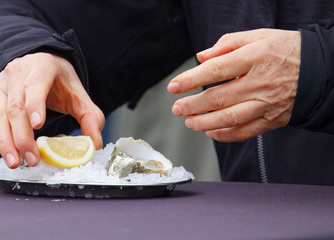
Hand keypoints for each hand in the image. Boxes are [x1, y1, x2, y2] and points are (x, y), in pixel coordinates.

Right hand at [0, 52, 104, 167]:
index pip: (35, 86)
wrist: (37, 62)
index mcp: (41, 68)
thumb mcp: (78, 93)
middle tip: (32, 159)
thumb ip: (90, 116)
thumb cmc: (58, 81)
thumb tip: (94, 144)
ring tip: (14, 162)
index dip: (35, 105)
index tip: (38, 125)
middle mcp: (15, 74)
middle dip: (22, 136)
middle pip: (15, 107)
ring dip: (4, 141)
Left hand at [168, 29, 299, 141]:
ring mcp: (266, 104)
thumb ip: (227, 44)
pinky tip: (211, 132)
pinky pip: (246, 132)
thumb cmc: (286, 50)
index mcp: (254, 58)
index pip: (215, 70)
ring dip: (204, 123)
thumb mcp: (258, 36)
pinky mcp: (272, 119)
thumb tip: (201, 57)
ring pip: (230, 118)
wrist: (320, 69)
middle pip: (218, 98)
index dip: (191, 79)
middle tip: (178, 108)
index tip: (174, 86)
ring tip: (190, 122)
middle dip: (192, 105)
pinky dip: (226, 135)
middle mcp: (259, 83)